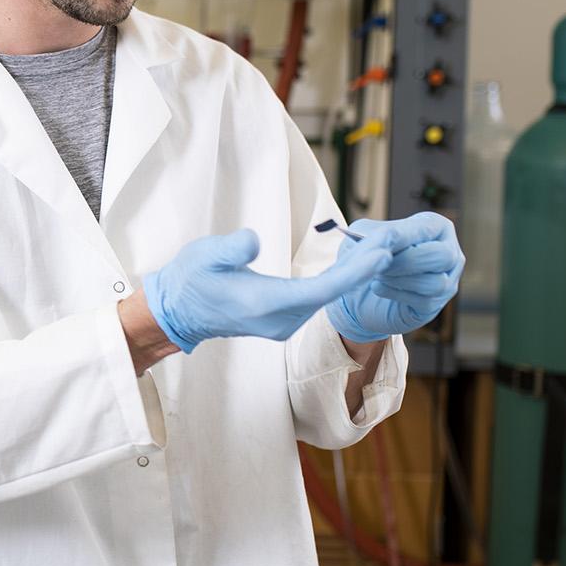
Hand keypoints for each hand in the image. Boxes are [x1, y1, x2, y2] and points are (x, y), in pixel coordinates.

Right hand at [144, 229, 393, 352]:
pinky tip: (349, 265)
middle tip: (388, 241)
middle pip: (330, 294)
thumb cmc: (189, 281)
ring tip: (375, 249)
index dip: (353, 272)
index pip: (321, 290)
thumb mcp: (203, 256)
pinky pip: (316, 301)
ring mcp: (281, 324)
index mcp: (265, 304)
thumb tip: (253, 240)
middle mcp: (279, 321)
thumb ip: (231, 250)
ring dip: (351, 276)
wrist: (177, 312)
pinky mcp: (280, 321)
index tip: (380, 253)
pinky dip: (335, 283)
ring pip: (326, 298)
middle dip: (361, 269)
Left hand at [325, 212, 464, 342]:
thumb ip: (377, 234)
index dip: (403, 235)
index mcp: (436, 227)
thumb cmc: (367, 255)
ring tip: (377, 274)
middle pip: (442, 256)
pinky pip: (424, 301)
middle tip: (379, 263)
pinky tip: (378, 287)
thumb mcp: (366, 237)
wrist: (356, 290)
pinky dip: (396, 293)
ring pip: (436, 282)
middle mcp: (449, 252)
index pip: (427, 228)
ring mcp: (446, 281)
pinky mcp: (434, 305)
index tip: (381, 240)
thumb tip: (386, 238)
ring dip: (399, 279)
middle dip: (406, 261)